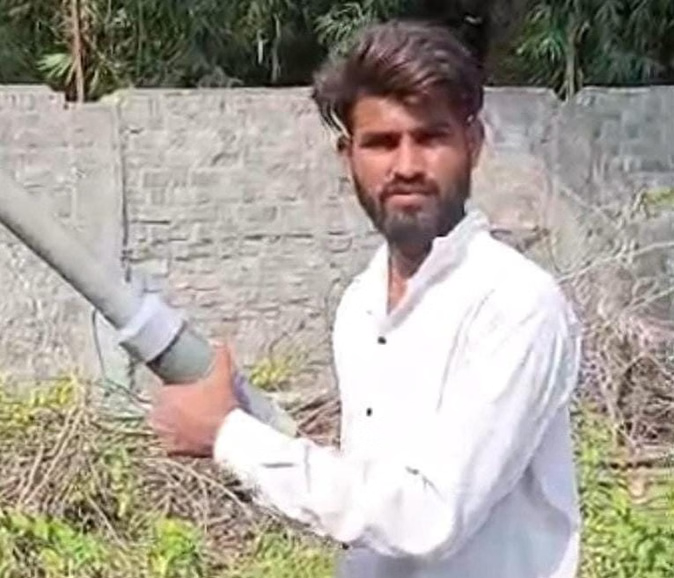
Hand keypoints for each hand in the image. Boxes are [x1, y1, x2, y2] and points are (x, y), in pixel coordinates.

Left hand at [148, 343, 238, 457]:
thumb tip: (222, 342)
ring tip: (186, 422)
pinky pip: (168, 444)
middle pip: (159, 408)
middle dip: (170, 406)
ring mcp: (165, 434)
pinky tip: (186, 438)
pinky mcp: (172, 450)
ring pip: (161, 426)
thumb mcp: (223, 377)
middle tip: (189, 405)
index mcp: (167, 396)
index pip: (161, 390)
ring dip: (169, 423)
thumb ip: (221, 357)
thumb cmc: (222, 406)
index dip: (173, 389)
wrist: (228, 437)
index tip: (184, 390)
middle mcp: (161, 416)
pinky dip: (175, 442)